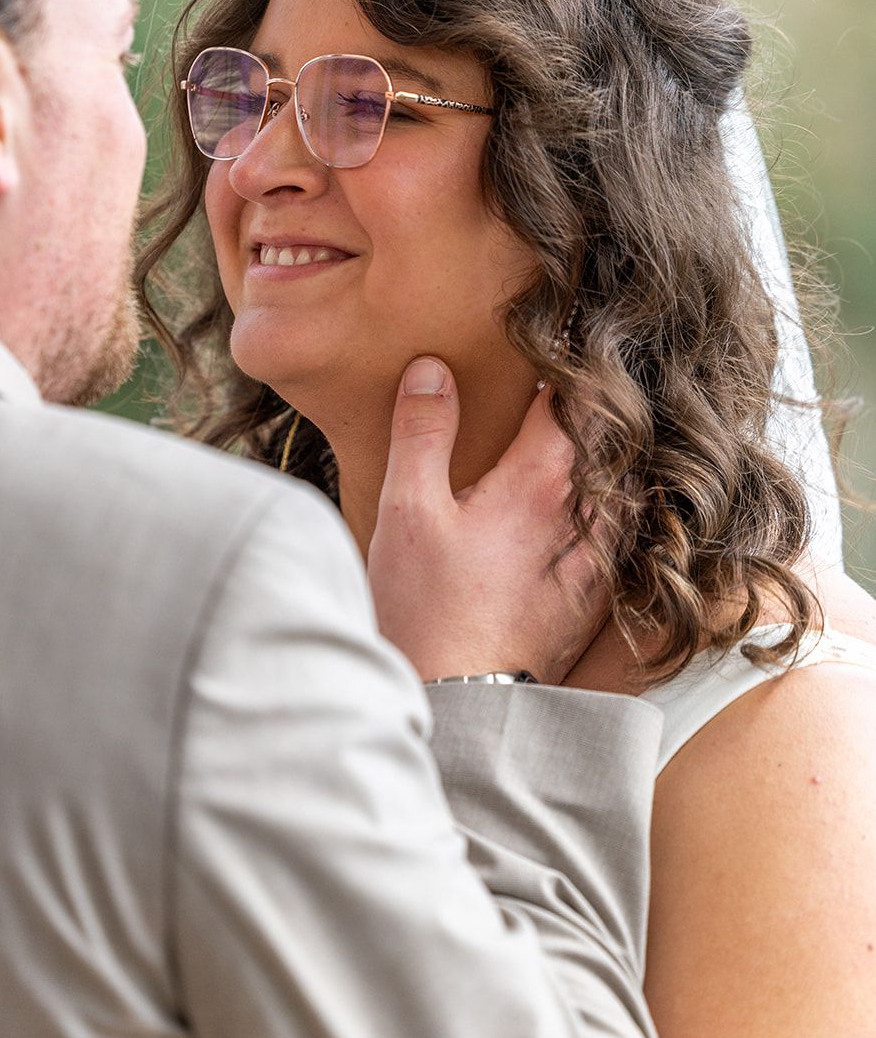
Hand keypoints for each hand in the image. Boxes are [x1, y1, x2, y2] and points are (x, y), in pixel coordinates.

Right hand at [367, 357, 607, 683]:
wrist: (465, 704)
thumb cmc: (428, 609)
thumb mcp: (407, 511)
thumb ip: (422, 433)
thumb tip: (434, 368)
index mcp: (539, 483)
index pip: (573, 400)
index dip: (569, 363)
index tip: (564, 333)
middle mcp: (585, 517)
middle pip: (614, 439)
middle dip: (602, 404)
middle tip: (589, 371)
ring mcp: (598, 561)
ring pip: (630, 486)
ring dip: (617, 453)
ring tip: (601, 429)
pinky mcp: (598, 598)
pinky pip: (626, 533)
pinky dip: (621, 502)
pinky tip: (602, 500)